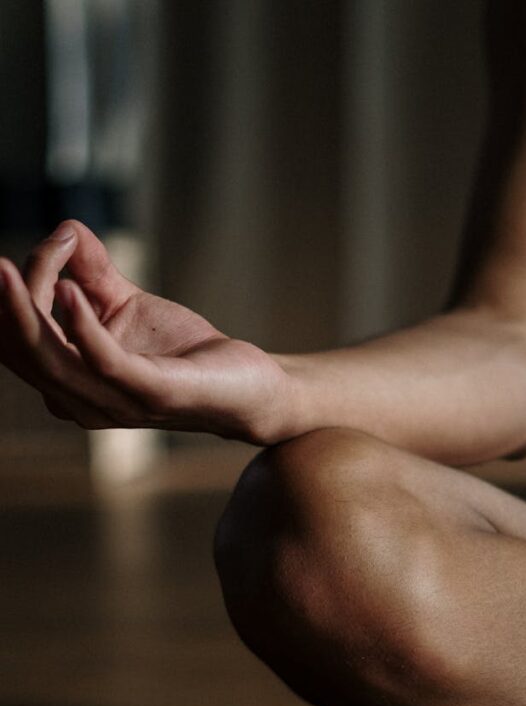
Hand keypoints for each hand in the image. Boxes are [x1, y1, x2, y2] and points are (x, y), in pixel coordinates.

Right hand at [0, 220, 294, 442]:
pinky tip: (71, 291)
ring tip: (11, 268)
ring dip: (28, 312)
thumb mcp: (128, 304)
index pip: (17, 344)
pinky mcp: (152, 394)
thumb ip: (92, 271)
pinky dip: (83, 327)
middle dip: (5, 306)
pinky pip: (104, 363)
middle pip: (25, 353)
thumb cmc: (186, 354)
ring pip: (53, 361)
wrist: (248, 386)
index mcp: (69, 383)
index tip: (23, 254)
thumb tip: (63, 228)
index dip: (7, 303)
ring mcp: (115, 404)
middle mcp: (81, 402)